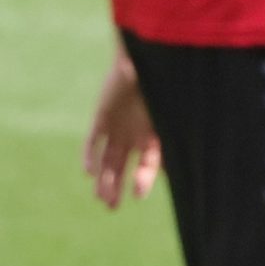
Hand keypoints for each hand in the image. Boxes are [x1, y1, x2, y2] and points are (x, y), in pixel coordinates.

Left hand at [82, 53, 161, 208]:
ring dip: (104, 179)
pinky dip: (90, 156)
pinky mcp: (101, 118)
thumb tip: (176, 159)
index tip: (139, 194)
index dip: (144, 180)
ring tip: (100, 198)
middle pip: (123, 167)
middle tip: (111, 207)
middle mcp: (135, 136)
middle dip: (117, 187)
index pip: (149, 164)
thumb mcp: (168, 110)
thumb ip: (169, 134)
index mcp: (154, 136)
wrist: (140, 59)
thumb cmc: (161, 85)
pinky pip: (93, 142)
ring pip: (107, 160)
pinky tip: (88, 173)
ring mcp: (117, 128)